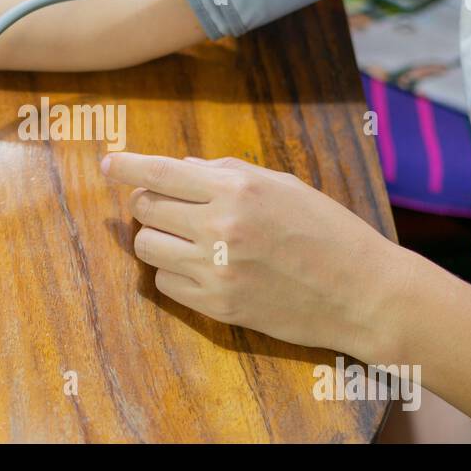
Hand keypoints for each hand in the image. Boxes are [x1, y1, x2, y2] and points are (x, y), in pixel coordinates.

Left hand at [100, 152, 414, 358]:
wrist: (363, 292)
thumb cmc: (327, 230)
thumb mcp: (282, 184)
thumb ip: (225, 173)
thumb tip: (178, 167)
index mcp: (237, 188)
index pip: (159, 171)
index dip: (125, 166)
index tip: (107, 165)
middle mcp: (220, 226)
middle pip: (143, 207)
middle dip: (148, 202)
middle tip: (167, 206)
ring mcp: (216, 269)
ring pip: (146, 247)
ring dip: (156, 238)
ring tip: (185, 238)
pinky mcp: (217, 306)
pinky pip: (165, 283)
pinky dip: (173, 272)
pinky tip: (201, 267)